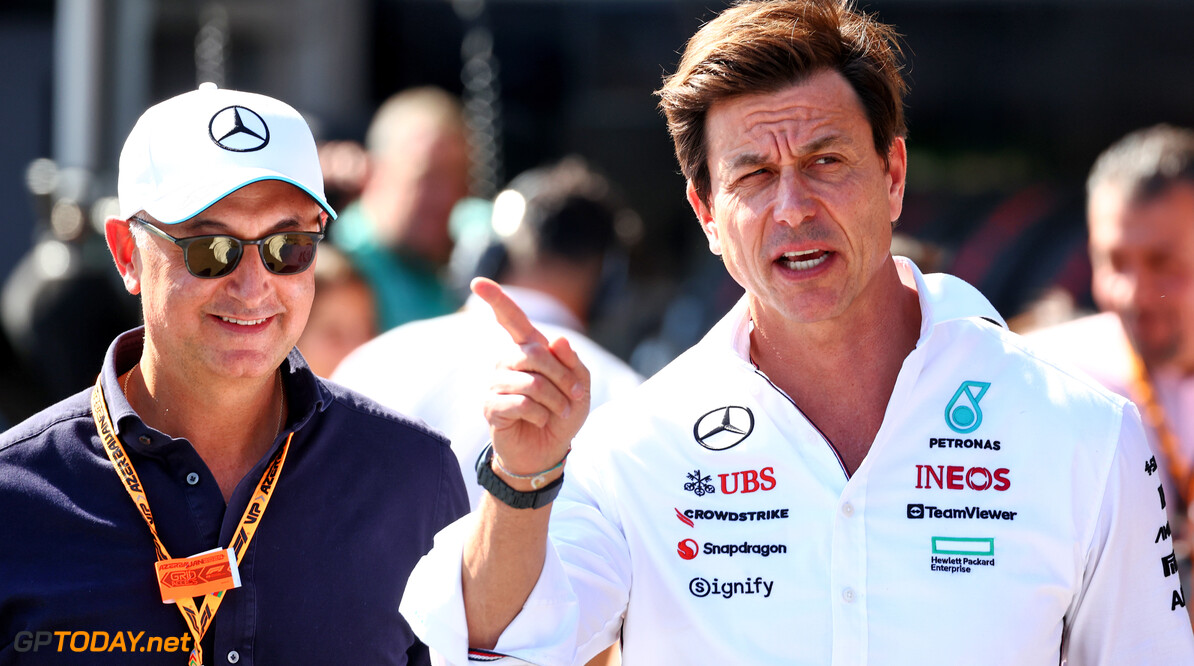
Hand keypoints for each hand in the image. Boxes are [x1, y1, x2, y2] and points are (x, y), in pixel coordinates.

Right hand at [472, 278, 590, 487]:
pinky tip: (540, 421)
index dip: (496, 299)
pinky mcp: (490, 406)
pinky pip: (521, 404)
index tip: (478, 282)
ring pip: (531, 382)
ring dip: (555, 401)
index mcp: (528, 349)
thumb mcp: (580, 387)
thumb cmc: (563, 414)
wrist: (548, 450)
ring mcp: (496, 383)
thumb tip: (558, 340)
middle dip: (563, 377)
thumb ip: (573, 363)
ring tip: (559, 412)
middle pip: (535, 354)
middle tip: (575, 397)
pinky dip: (540, 415)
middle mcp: (507, 361)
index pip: (510, 318)